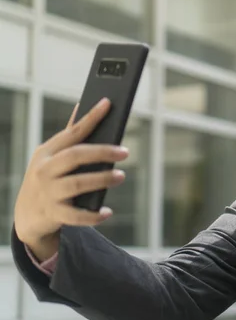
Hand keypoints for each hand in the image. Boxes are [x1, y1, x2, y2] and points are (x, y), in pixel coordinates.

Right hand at [14, 98, 128, 251]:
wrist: (26, 214)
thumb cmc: (47, 178)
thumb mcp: (51, 156)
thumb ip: (69, 135)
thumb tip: (83, 106)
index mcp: (47, 152)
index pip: (72, 132)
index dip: (91, 117)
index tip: (108, 104)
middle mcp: (45, 170)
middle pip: (75, 156)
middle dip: (102, 152)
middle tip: (125, 152)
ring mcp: (48, 192)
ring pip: (77, 184)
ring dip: (101, 179)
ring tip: (120, 176)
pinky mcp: (53, 214)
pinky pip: (75, 215)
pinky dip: (92, 214)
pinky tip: (107, 211)